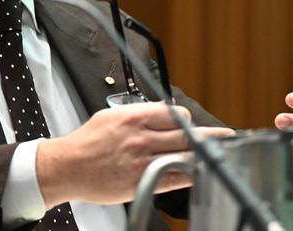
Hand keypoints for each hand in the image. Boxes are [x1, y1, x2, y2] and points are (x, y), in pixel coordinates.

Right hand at [36, 102, 234, 207]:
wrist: (67, 166)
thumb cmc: (88, 141)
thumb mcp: (112, 115)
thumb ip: (139, 112)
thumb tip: (164, 110)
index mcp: (134, 117)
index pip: (175, 114)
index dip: (188, 119)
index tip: (196, 124)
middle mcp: (141, 137)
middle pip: (186, 134)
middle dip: (206, 136)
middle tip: (224, 137)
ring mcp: (142, 160)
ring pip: (184, 155)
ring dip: (204, 155)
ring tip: (219, 154)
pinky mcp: (140, 181)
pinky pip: (174, 178)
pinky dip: (190, 174)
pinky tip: (200, 172)